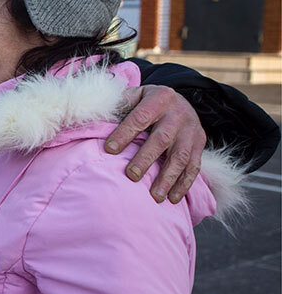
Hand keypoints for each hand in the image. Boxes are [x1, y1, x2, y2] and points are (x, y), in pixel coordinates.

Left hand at [106, 85, 205, 203]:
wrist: (179, 101)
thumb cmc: (147, 102)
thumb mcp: (134, 95)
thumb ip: (118, 105)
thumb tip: (95, 121)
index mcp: (159, 99)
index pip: (140, 117)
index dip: (124, 134)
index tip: (109, 150)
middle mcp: (178, 114)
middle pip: (162, 139)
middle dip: (146, 159)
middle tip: (132, 176)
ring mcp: (191, 131)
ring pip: (181, 157)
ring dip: (168, 178)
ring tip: (155, 197)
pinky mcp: (199, 144)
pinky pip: (194, 167)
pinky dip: (184, 184)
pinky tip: (173, 198)